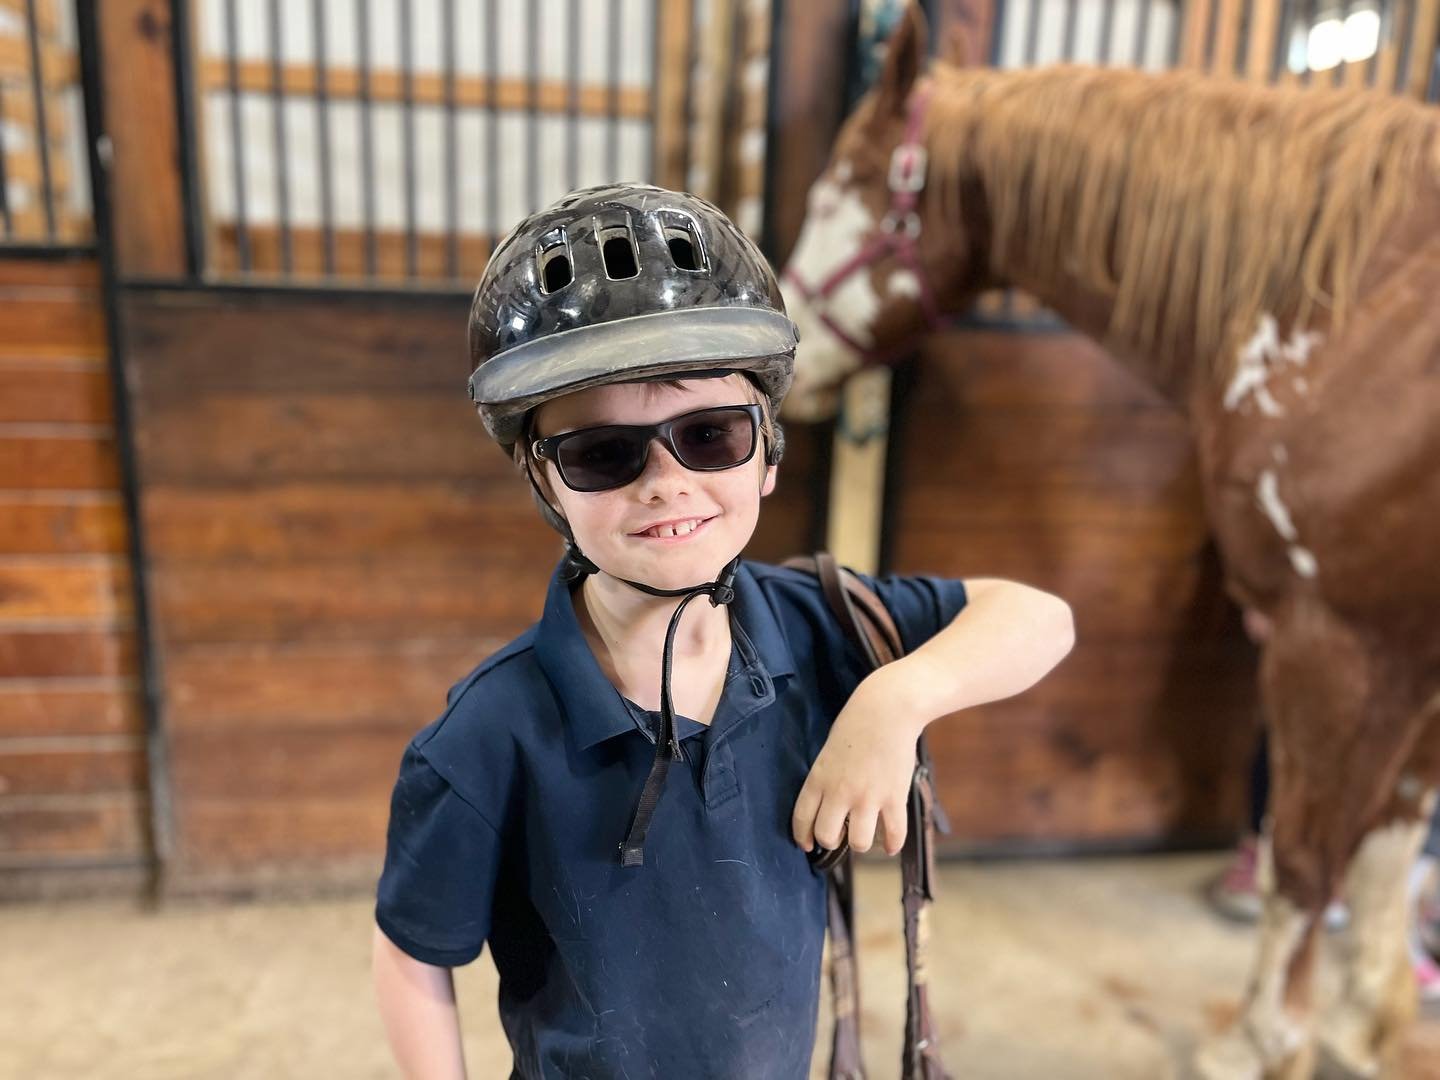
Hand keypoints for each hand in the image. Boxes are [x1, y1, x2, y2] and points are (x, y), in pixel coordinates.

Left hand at [791, 673, 920, 856]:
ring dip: (861, 843)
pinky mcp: (894, 797)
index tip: (807, 844)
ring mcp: (868, 797)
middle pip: (827, 837)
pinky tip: (890, 845)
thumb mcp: (828, 752)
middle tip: (840, 834)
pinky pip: (894, 834)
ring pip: (859, 843)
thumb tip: (829, 807)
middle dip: (832, 841)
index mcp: (819, 779)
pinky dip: (892, 845)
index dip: (802, 837)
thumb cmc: (855, 725)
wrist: (887, 709)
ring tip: (865, 832)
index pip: (801, 818)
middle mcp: (840, 792)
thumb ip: (825, 780)